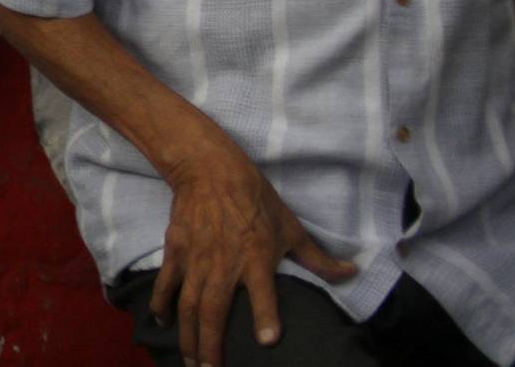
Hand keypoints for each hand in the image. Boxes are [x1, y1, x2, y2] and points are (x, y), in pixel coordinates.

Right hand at [151, 134, 355, 364]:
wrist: (209, 167)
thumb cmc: (255, 198)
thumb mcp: (290, 226)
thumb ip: (317, 258)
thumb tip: (352, 272)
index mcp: (256, 257)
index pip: (263, 291)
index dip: (266, 315)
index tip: (268, 341)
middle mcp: (224, 263)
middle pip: (214, 311)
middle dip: (211, 347)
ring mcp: (196, 258)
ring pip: (189, 304)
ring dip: (188, 336)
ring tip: (191, 362)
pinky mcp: (176, 249)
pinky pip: (168, 282)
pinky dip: (163, 303)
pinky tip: (162, 321)